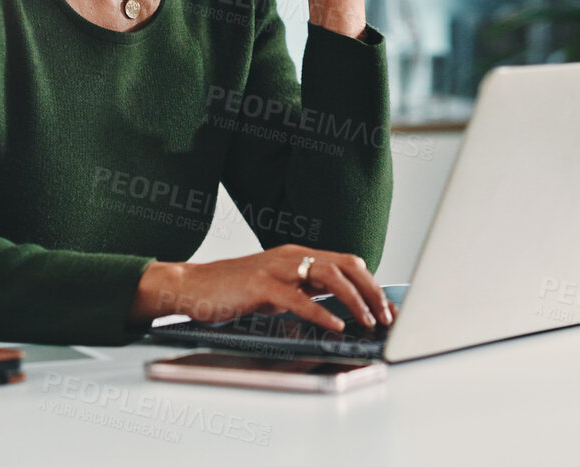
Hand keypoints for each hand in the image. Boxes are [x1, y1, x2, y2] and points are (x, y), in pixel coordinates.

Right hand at [128, 244, 395, 331]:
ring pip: (329, 277)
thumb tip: (336, 303)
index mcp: (298, 255)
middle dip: (372, 291)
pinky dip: (321, 312)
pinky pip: (299, 299)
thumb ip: (304, 289)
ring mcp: (277, 269)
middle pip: (347, 266)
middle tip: (386, 316)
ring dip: (354, 300)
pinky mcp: (262, 286)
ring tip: (367, 321)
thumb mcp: (277, 287)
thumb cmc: (233, 290)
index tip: (386, 307)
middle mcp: (292, 256)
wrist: (193, 285)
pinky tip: (335, 325)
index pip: (348, 263)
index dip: (372, 285)